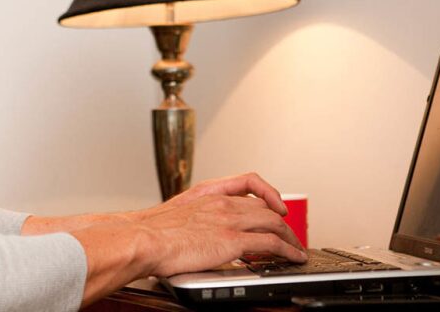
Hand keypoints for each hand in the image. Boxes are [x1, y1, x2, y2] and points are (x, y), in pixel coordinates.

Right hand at [69, 172, 305, 305]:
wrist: (142, 238)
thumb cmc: (148, 232)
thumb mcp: (173, 214)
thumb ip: (191, 218)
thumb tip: (195, 232)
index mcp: (207, 193)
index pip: (247, 181)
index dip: (267, 191)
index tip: (275, 203)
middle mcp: (222, 202)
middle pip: (265, 205)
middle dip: (282, 220)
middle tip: (289, 233)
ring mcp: (229, 220)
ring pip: (273, 222)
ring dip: (290, 236)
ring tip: (296, 248)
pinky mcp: (233, 240)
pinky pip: (270, 243)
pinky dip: (287, 250)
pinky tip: (293, 258)